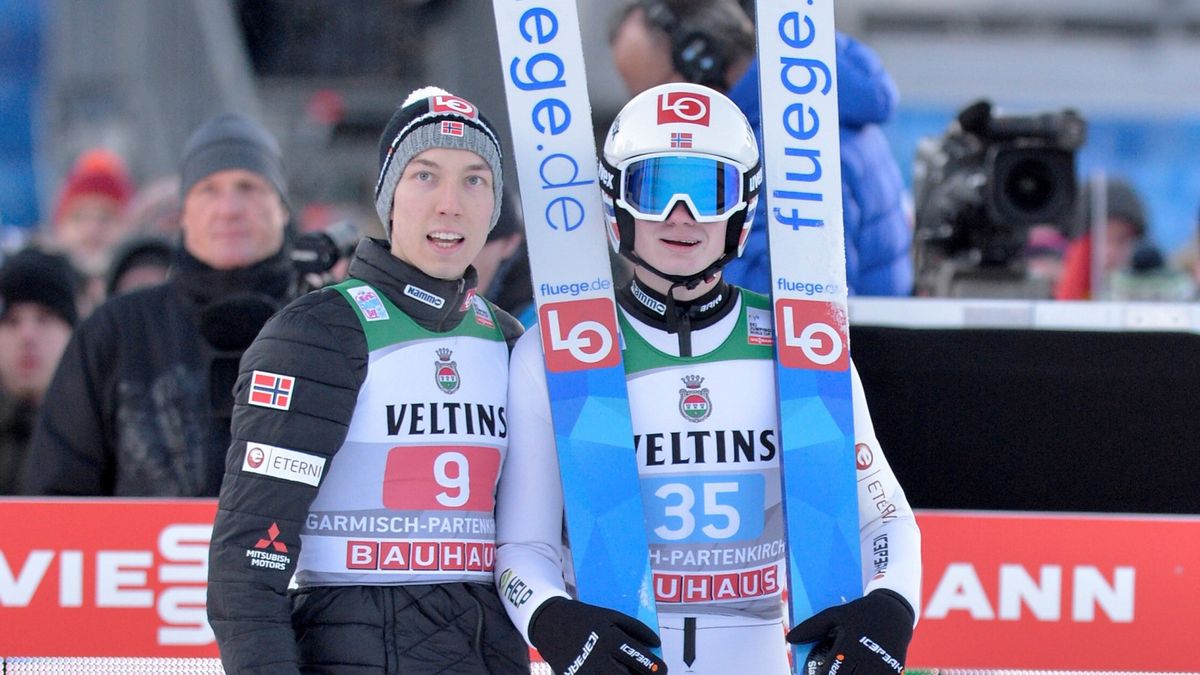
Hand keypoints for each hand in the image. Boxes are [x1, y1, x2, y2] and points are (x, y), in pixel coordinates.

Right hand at [529, 597, 666, 673]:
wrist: (549, 622)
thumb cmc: (584, 618)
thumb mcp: (610, 616)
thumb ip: (635, 628)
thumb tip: (655, 643)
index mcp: (611, 639)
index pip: (641, 660)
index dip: (657, 669)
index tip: (662, 671)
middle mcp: (600, 657)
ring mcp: (586, 670)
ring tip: (630, 674)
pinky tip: (613, 673)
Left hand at [786, 589, 913, 674]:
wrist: (895, 611)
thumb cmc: (860, 613)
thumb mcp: (834, 614)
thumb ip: (811, 627)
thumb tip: (790, 639)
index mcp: (849, 645)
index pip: (830, 672)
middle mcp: (866, 658)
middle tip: (827, 673)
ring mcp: (881, 667)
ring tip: (844, 673)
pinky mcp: (893, 671)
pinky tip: (857, 672)